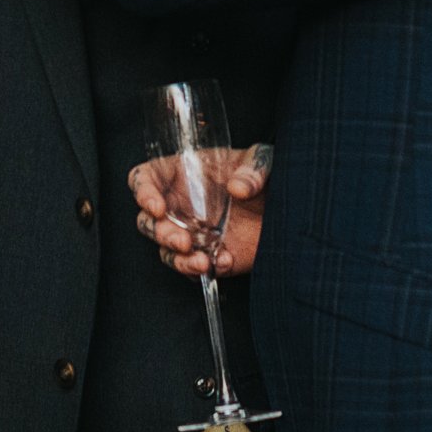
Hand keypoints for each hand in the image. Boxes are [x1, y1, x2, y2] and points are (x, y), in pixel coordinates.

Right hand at [129, 144, 270, 278]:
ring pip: (165, 251)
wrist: (288, 211)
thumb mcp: (263, 161)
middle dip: (159, 233)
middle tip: (183, 240)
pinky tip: (225, 261)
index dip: (143, 191)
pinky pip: (193, 269)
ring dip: (177, 259)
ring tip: (202, 261)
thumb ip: (253, 168)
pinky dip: (203, 270)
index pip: (145, 178)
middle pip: (147, 221)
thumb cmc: (267, 177)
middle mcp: (180, 205)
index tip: (156, 206)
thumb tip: (238, 188)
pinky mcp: (207, 257)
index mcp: (183, 174)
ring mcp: (191, 234)